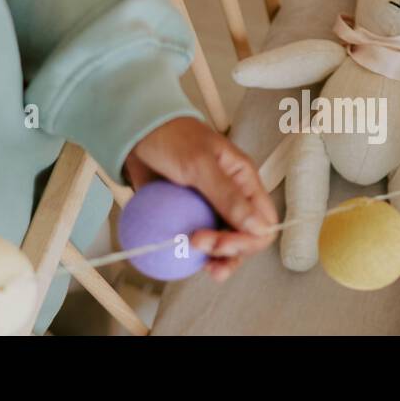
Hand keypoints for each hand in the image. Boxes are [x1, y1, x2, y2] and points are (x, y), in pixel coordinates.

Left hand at [124, 117, 278, 281]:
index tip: (223, 242)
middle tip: (198, 243)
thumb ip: (228, 195)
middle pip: (245, 238)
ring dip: (215, 259)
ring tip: (202, 267)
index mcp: (245, 181)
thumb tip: (258, 228)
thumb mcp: (199, 163)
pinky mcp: (189, 218)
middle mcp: (233, 199)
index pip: (263, 221)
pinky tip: (180, 260)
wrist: (136, 133)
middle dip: (229, 250)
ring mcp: (210, 210)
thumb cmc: (171, 138)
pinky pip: (196, 242)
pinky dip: (191, 254)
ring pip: (223, 245)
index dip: (249, 239)